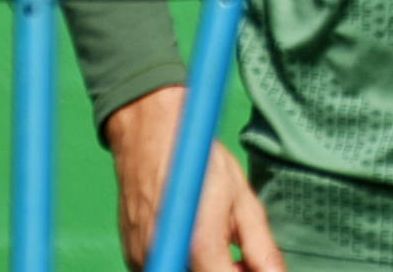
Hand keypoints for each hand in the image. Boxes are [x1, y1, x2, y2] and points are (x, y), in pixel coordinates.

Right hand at [103, 85, 285, 271]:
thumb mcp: (242, 200)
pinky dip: (183, 263)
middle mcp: (163, 256)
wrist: (150, 134)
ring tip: (217, 246)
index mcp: (198, 243)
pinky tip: (194, 244)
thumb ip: (260, 247)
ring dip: (204, 269)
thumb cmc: (199, 161)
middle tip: (241, 260)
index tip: (256, 268)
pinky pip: (162, 267)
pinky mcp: (132, 257)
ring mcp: (141, 259)